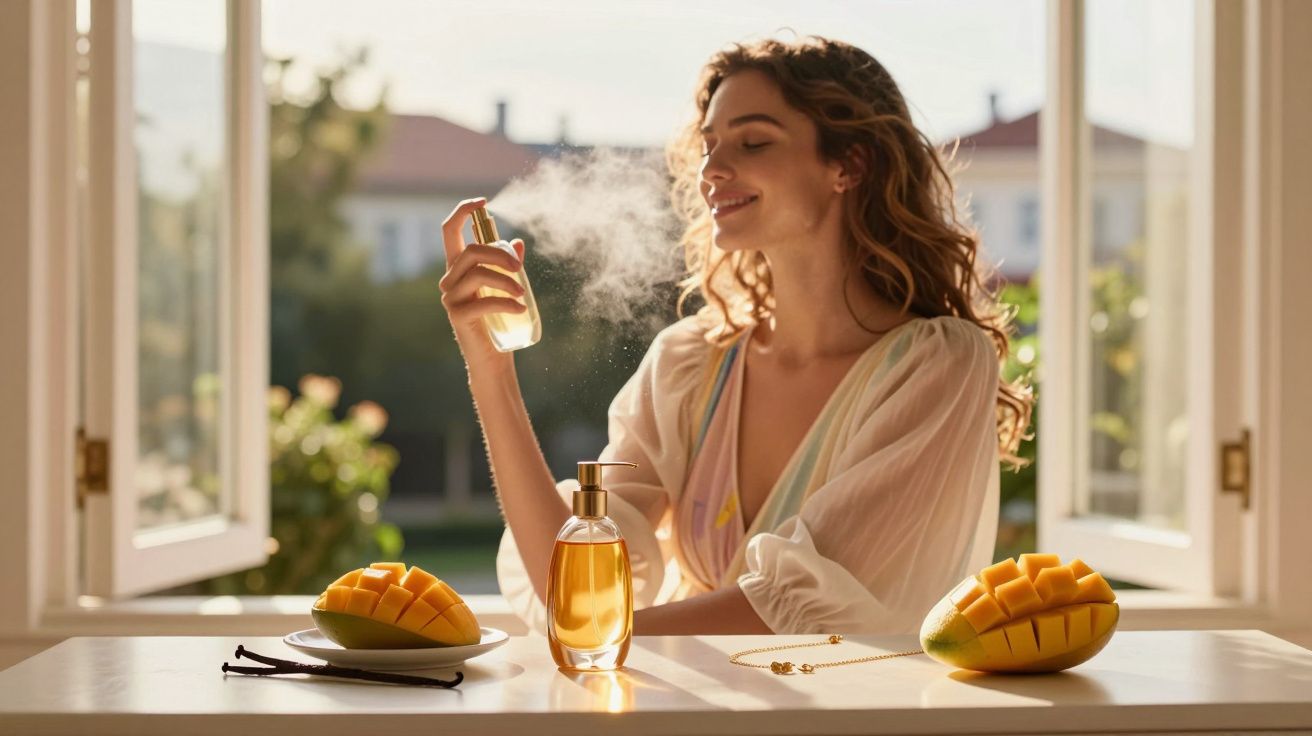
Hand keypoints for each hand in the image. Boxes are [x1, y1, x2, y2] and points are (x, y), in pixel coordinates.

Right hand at [439, 197, 528, 373]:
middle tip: (518, 267)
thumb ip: (508, 267)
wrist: (492, 359)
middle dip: (498, 254)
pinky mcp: (458, 316)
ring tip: (522, 293)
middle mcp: (449, 280)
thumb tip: (518, 243)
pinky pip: (484, 301)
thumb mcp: (505, 288)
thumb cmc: (498, 322)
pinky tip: (520, 308)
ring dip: (506, 280)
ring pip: (478, 274)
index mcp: (458, 268)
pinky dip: (506, 301)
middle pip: (471, 251)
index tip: (483, 201)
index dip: (463, 211)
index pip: (450, 231)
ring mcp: (450, 298)